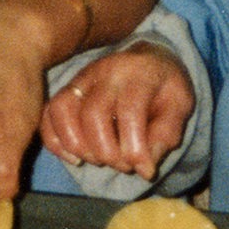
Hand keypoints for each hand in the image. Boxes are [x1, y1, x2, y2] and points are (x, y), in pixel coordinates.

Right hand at [40, 44, 193, 181]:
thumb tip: (144, 168)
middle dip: (106, 151)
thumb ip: (166, 134)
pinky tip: (75, 157)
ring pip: (63, 110)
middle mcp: (106, 70)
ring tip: (98, 160)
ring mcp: (82, 77)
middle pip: (92, 113)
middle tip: (121, 165)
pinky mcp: (66, 88)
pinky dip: (55, 140)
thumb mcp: (180, 106)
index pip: (129, 111)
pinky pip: (48, 113)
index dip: (134, 148)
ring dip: (77, 145)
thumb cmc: (164, 87)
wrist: (148, 59)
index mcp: (139, 72)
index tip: (143, 170)